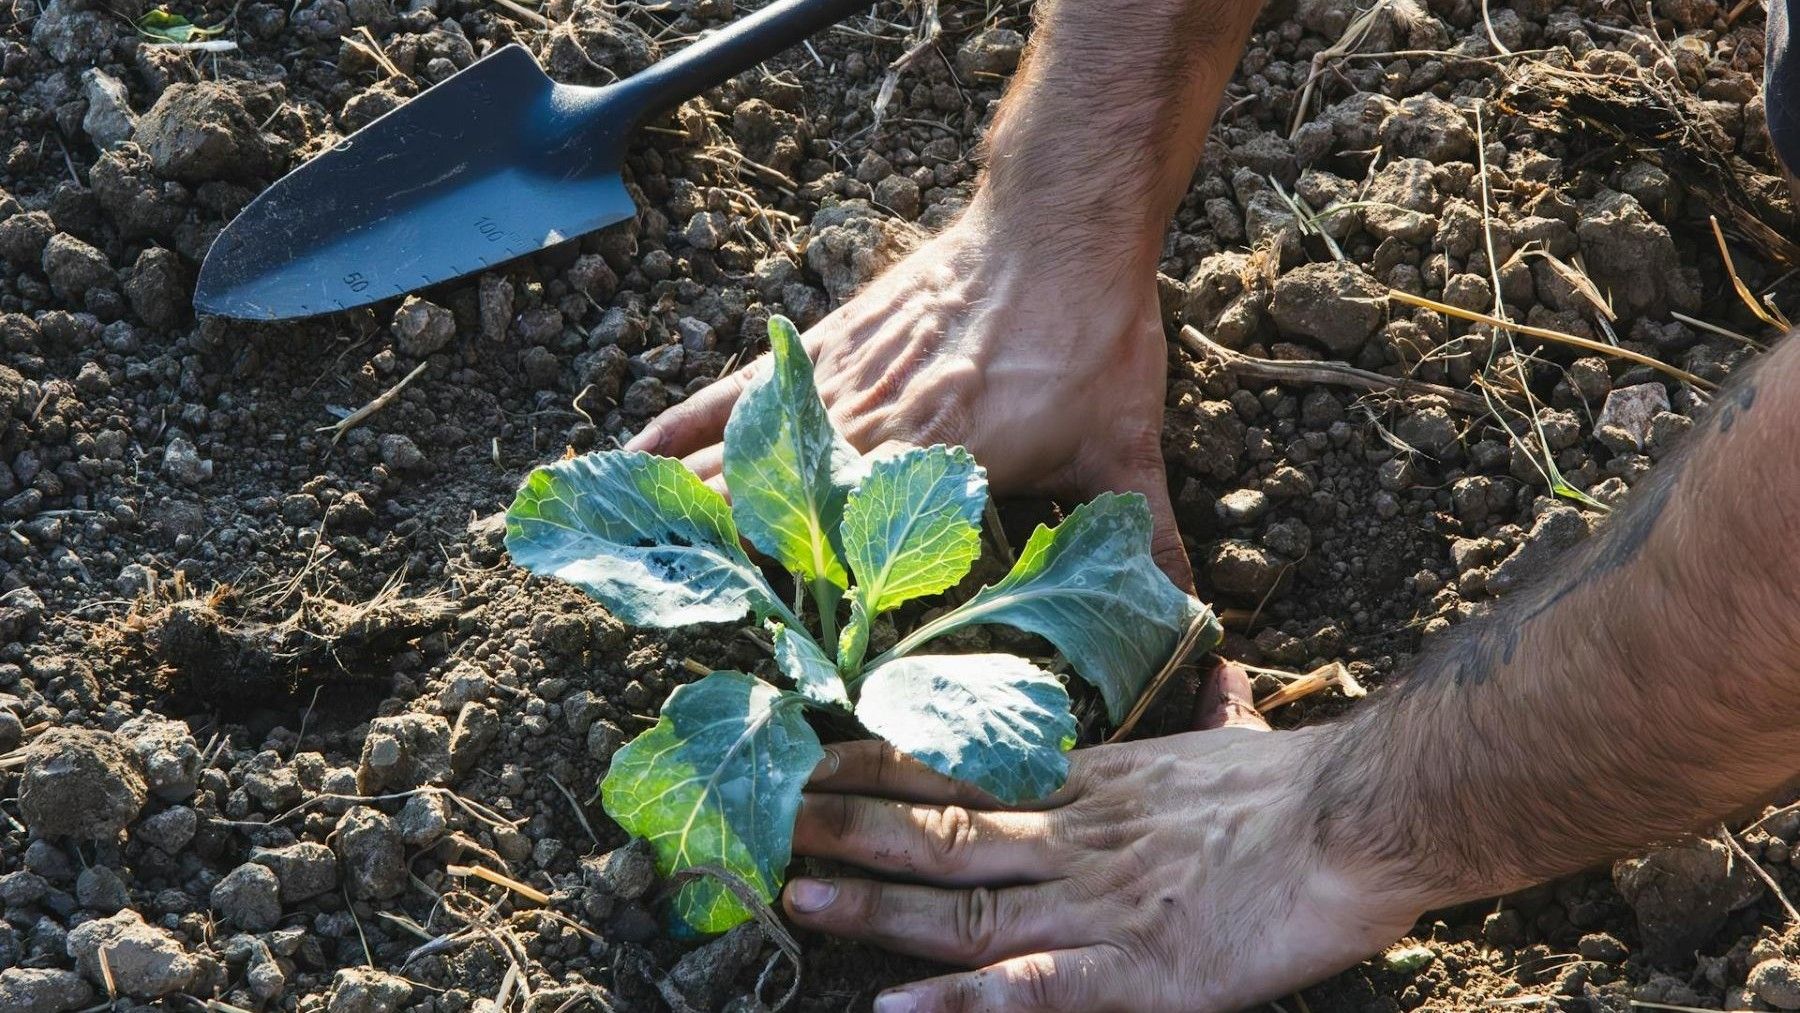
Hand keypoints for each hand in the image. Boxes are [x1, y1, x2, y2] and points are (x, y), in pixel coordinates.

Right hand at [624, 211, 1189, 583]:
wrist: (1056, 223)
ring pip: (737, 454)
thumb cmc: (1088, 336)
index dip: (802, 608)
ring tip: (617, 550)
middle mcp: (867, 430)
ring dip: (680, 506)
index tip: (765, 656)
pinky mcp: (824, 347)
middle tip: (668, 618)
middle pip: (769, 512)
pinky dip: (681, 425)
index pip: (846, 555)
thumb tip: (1205, 632)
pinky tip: (634, 453)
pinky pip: (736, 392)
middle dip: (720, 571)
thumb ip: (1150, 545)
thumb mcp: (1125, 450)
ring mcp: (835, 383)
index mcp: (933, 468)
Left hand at [779, 664, 1425, 1011]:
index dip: (880, 768)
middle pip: (940, 828)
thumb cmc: (1299, 787)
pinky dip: (960, 1004)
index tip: (811, 757)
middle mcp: (1074, 837)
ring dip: (876, 902)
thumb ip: (1194, 728)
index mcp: (1092, 785)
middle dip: (846, 825)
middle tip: (763, 813)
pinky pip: (1031, 991)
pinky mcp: (1136, 973)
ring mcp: (1097, 905)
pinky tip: (897, 1011)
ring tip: (797, 892)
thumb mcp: (1223, 741)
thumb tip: (1217, 693)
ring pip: (965, 903)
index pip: (963, 772)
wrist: (1364, 817)